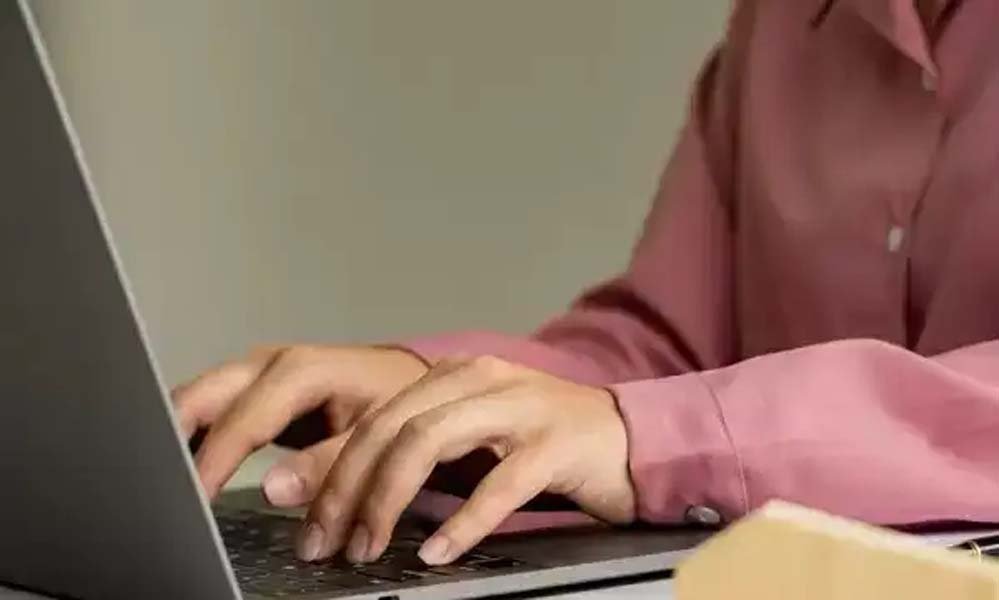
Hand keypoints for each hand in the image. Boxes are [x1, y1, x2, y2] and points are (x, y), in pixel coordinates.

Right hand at [171, 345, 427, 502]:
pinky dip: (190, 436)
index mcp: (301, 370)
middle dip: (171, 437)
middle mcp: (270, 365)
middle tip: (157, 487)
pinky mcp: (251, 393)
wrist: (410, 382)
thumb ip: (330, 462)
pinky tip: (178, 466)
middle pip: (200, 397)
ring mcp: (256, 376)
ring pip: (196, 400)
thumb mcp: (378, 432)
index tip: (190, 498)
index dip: (212, 460)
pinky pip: (207, 410)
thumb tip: (275, 487)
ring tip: (158, 480)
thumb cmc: (399, 402)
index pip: (241, 418)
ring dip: (175, 437)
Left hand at [296, 355, 635, 565]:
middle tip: (324, 542)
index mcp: (453, 375)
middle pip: (391, 425)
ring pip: (431, 440)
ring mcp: (519, 407)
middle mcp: (480, 379)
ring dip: (388, 498)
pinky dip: (463, 519)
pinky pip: (500, 483)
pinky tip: (439, 551)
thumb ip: (413, 456)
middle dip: (347, 487)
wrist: (630, 436)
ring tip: (368, 547)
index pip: (375, 416)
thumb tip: (338, 495)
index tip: (303, 520)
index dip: (331, 468)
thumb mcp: (471, 441)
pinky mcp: (555, 443)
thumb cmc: (542, 443)